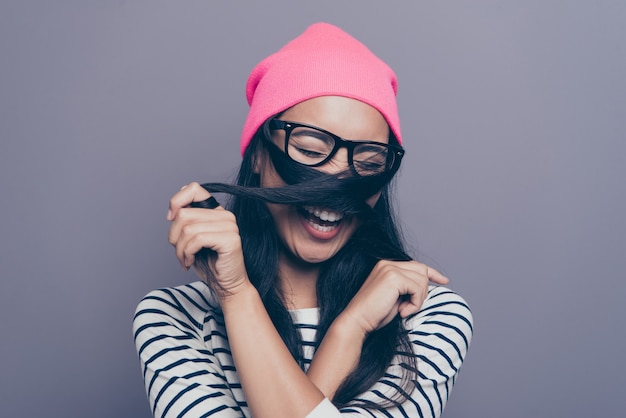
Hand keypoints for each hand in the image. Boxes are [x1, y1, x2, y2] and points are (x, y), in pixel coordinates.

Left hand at [167, 182, 248, 297]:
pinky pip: (197, 239)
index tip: (170, 218)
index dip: (176, 201)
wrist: (227, 286)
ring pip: (188, 229)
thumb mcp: (192, 239)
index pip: (194, 188)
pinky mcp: (230, 239)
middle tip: (179, 252)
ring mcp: (230, 226)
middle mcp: (225, 215)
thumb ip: (186, 222)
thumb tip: (173, 211)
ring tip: (184, 259)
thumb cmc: (209, 264)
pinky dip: (187, 253)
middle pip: (184, 214)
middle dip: (173, 236)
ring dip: (179, 249)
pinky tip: (190, 262)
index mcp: (216, 211)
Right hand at [339, 260, 448, 335]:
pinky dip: (415, 303)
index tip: (444, 280)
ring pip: (422, 280)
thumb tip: (426, 285)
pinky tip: (403, 311)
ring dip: (418, 299)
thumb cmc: (374, 314)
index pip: (416, 265)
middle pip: (422, 271)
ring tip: (404, 310)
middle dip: (422, 291)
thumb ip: (407, 287)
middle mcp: (387, 263)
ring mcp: (390, 269)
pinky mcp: (393, 278)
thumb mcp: (395, 297)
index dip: (432, 273)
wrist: (358, 321)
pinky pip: (418, 289)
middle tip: (409, 307)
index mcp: (386, 265)